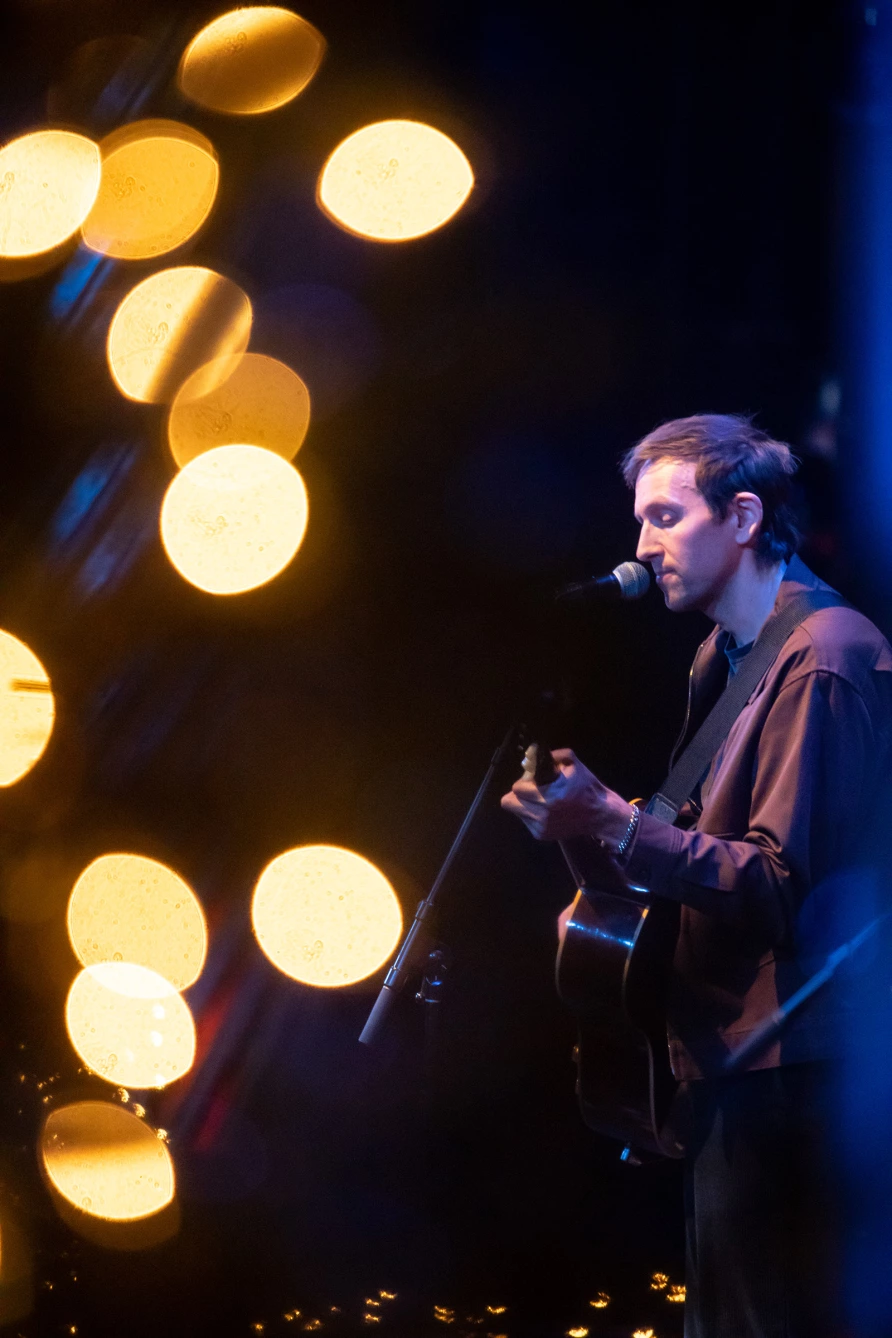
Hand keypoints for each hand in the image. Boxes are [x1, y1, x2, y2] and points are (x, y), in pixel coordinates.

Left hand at [500, 748, 634, 847]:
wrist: (601, 815)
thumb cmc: (587, 787)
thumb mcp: (574, 764)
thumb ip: (554, 756)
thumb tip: (532, 754)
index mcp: (552, 795)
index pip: (517, 788)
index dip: (524, 781)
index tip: (533, 779)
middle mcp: (544, 813)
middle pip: (509, 802)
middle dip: (518, 793)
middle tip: (531, 790)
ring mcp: (542, 827)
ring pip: (515, 812)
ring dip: (523, 804)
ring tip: (539, 800)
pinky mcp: (542, 836)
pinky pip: (525, 821)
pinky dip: (531, 815)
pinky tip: (545, 811)